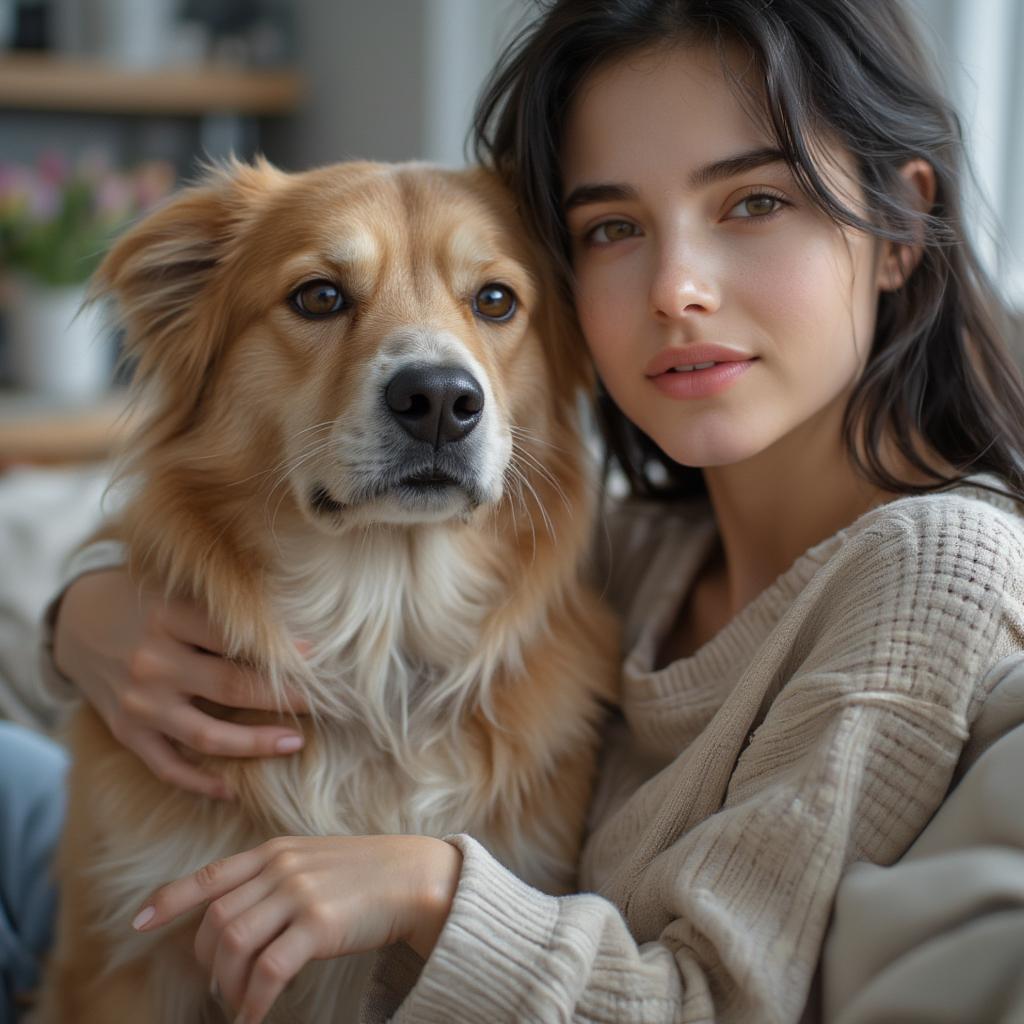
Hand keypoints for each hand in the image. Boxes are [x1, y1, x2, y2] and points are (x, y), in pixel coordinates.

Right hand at [52, 569, 309, 799]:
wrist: (76, 623)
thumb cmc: (144, 601)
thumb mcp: (177, 591)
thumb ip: (221, 612)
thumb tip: (292, 636)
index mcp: (168, 617)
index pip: (236, 637)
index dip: (281, 650)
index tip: (318, 657)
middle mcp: (152, 662)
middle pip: (231, 686)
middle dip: (283, 697)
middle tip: (322, 702)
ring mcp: (138, 704)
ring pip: (207, 736)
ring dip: (255, 744)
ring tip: (295, 742)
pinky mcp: (126, 733)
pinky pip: (168, 767)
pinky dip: (202, 783)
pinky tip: (235, 789)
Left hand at [131, 834, 462, 1023]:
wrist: (416, 876)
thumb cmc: (366, 874)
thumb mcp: (314, 861)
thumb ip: (276, 878)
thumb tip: (235, 918)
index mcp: (275, 850)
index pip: (209, 876)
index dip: (169, 899)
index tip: (138, 922)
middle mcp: (280, 867)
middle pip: (216, 923)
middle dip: (209, 964)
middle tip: (223, 987)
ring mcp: (299, 893)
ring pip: (235, 947)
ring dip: (230, 986)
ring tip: (240, 1003)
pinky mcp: (319, 923)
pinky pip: (269, 971)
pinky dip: (256, 1001)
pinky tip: (257, 1015)